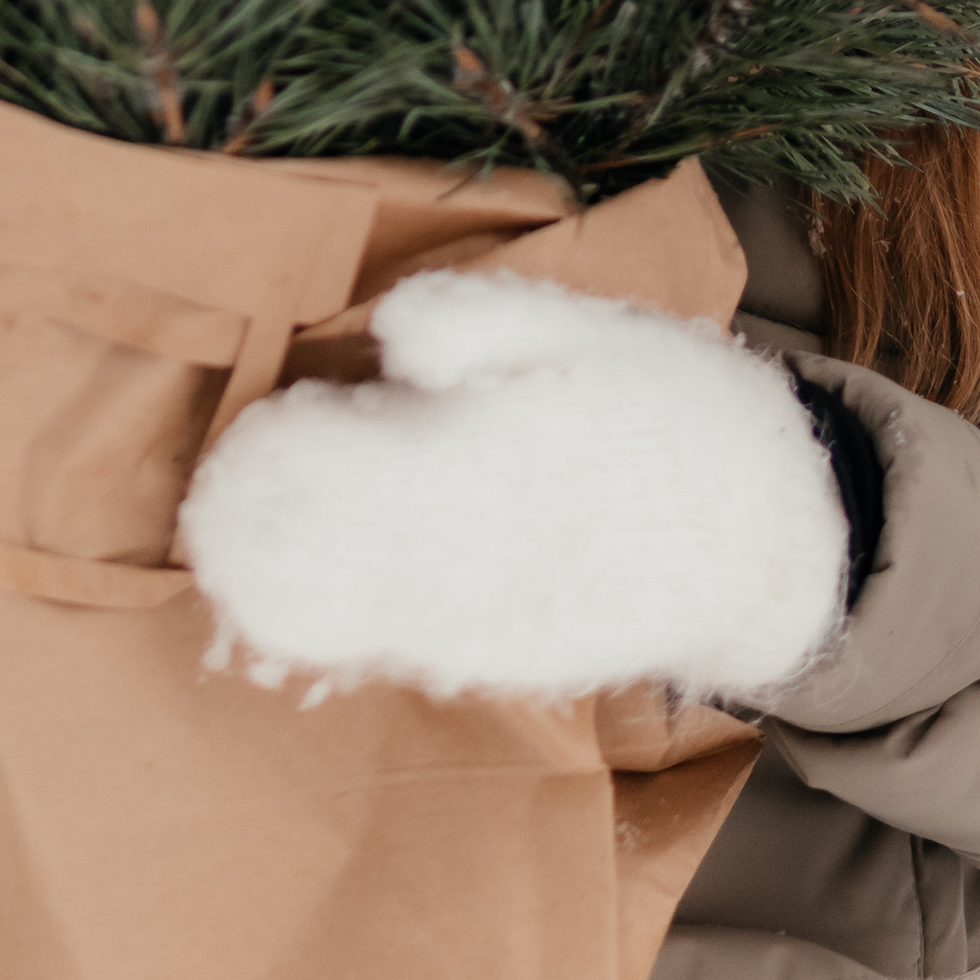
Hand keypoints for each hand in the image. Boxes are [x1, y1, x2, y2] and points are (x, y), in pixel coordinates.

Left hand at [180, 268, 850, 702]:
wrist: (764, 535)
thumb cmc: (669, 408)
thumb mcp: (589, 327)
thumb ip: (483, 322)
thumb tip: (387, 329)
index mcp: (503, 453)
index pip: (359, 463)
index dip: (288, 454)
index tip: (250, 426)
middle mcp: (485, 550)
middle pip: (340, 552)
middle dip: (265, 531)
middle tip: (216, 499)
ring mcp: (491, 619)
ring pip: (359, 613)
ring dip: (283, 586)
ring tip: (231, 550)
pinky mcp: (503, 657)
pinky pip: (402, 645)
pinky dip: (338, 622)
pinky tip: (297, 596)